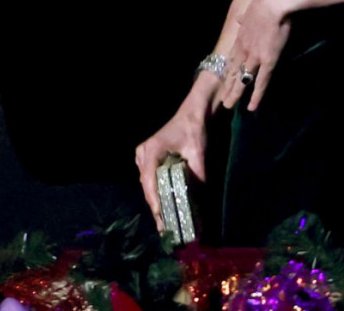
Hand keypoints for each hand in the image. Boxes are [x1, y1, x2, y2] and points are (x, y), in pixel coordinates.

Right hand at [135, 78, 216, 230]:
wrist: (193, 113)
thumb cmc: (194, 130)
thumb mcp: (198, 154)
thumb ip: (198, 178)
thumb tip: (201, 206)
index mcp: (151, 150)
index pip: (149, 181)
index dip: (155, 202)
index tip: (161, 219)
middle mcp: (143, 154)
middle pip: (147, 186)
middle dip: (156, 207)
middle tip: (165, 229)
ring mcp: (143, 155)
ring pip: (147, 184)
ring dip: (156, 202)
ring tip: (165, 222)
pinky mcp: (148, 158)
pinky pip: (150, 179)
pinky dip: (157, 192)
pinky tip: (165, 206)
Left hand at [220, 0, 290, 111]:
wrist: (273, 2)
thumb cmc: (265, 3)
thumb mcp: (249, 11)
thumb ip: (244, 19)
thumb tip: (238, 19)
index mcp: (241, 37)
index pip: (233, 58)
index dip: (229, 70)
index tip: (225, 79)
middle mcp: (244, 49)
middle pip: (233, 71)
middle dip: (227, 86)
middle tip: (222, 99)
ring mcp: (255, 57)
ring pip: (242, 80)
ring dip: (235, 93)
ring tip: (228, 105)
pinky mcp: (268, 61)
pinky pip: (261, 82)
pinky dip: (256, 96)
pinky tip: (252, 107)